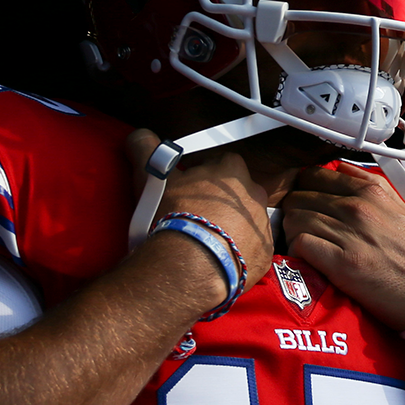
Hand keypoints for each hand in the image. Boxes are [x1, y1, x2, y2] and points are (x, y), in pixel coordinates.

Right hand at [127, 129, 274, 292]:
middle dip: (219, 202)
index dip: (203, 173)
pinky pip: (251, 249)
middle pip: (236, 193)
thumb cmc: (174, 218)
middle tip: (195, 215)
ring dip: (229, 227)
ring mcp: (262, 226)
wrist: (190, 268)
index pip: (221, 163)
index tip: (188, 187)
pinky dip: (236, 252)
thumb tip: (140, 136)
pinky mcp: (264, 255)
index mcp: (232, 171)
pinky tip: (216, 259)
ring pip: (245, 221)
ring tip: (204, 240)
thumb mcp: (153, 177)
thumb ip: (147, 150)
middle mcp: (254, 195)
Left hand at [281, 162, 404, 329]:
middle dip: (295, 212)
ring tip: (303, 245)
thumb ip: (370, 186)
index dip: (305, 189)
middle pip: (300, 196)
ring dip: (293, 232)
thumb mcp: (401, 208)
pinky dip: (297, 250)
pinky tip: (306, 258)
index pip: (316, 175)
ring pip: (295, 218)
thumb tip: (341, 170)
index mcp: (372, 191)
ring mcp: (350, 234)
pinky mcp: (342, 263)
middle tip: (301, 228)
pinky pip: (301, 244)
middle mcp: (358, 207)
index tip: (306, 204)